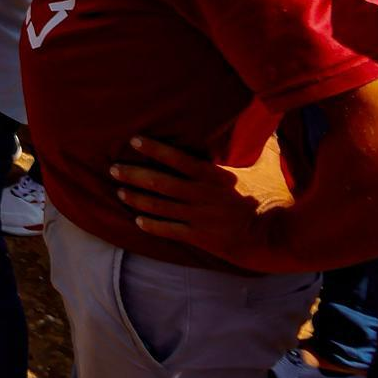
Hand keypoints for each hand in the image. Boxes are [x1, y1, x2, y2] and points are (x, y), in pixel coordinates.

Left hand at [108, 132, 293, 268]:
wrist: (265, 238)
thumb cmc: (250, 202)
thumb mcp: (239, 178)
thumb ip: (219, 165)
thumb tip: (211, 142)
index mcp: (212, 177)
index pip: (179, 159)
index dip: (155, 149)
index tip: (134, 140)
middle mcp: (202, 195)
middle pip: (160, 183)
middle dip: (133, 175)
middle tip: (112, 169)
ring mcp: (198, 217)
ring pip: (159, 206)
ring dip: (136, 199)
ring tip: (120, 192)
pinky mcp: (198, 237)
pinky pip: (169, 230)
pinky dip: (151, 225)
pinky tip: (137, 221)